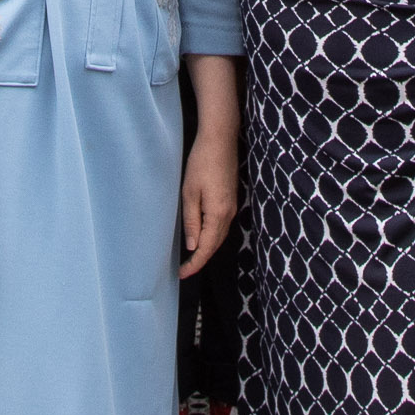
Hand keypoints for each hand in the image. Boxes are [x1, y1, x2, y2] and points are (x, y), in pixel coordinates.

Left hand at [179, 128, 238, 278]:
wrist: (220, 140)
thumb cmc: (202, 163)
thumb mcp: (190, 193)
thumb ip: (191, 221)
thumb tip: (192, 245)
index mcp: (218, 214)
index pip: (206, 248)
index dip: (194, 264)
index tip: (181, 274)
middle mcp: (229, 214)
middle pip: (215, 245)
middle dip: (200, 260)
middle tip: (183, 271)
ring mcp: (232, 207)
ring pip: (219, 236)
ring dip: (206, 249)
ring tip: (190, 258)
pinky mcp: (231, 200)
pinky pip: (221, 225)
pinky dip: (211, 236)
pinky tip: (201, 237)